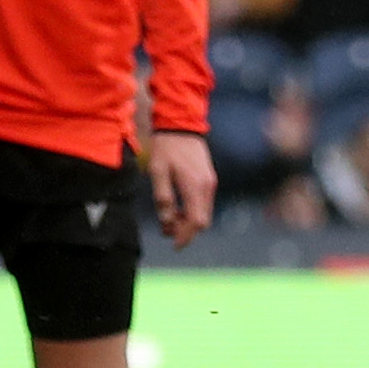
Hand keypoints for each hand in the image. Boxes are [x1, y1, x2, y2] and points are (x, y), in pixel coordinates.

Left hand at [148, 129, 217, 245]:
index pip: (195, 222)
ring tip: (169, 217)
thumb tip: (167, 222)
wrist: (180, 123)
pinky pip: (203, 202)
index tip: (173, 244)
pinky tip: (178, 205)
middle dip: (185, 230)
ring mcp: (210, 182)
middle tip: (166, 230)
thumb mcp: (158, 172)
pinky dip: (192, 210)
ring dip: (188, 220)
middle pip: (202, 221)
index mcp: (195, 187)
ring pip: (204, 213)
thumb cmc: (166, 147)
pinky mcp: (209, 178)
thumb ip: (163, 198)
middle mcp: (207, 187)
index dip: (185, 236)